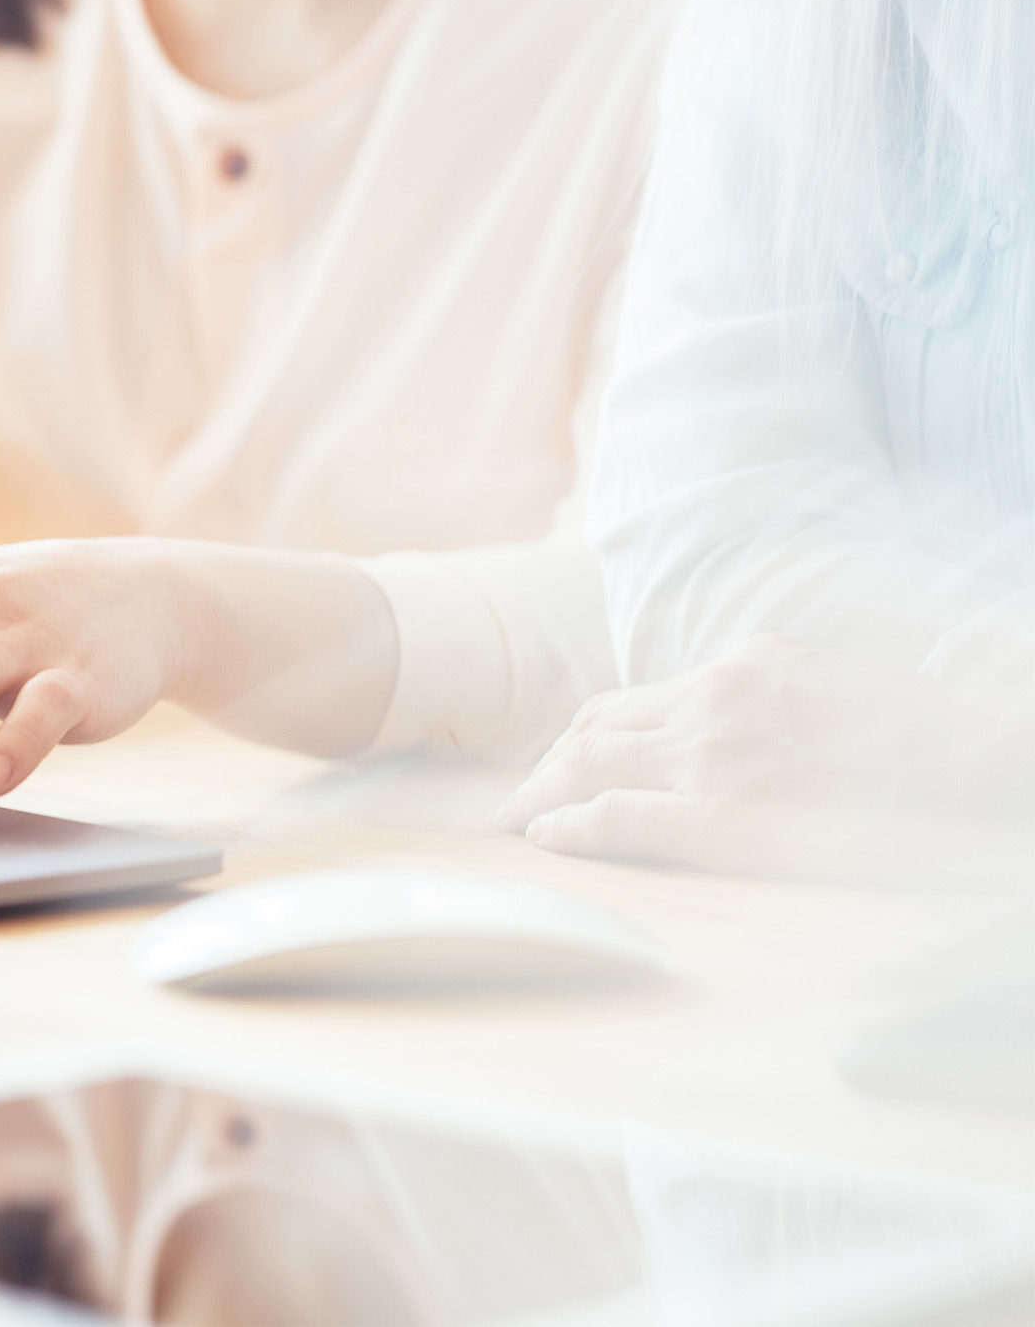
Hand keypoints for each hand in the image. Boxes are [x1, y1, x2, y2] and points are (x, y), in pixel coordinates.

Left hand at [496, 634, 1033, 864]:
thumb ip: (767, 698)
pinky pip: (615, 817)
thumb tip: (720, 719)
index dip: (583, 738)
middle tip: (517, 801)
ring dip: (539, 794)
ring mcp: (718, 758)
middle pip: (594, 729)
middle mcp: (719, 698)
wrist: (989, 765)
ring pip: (588, 765)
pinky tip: (544, 838)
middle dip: (546, 767)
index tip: (559, 765)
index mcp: (746, 664)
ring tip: (514, 822)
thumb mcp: (833, 685)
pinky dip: (567, 826)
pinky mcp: (724, 819)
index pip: (632, 701)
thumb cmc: (923, 739)